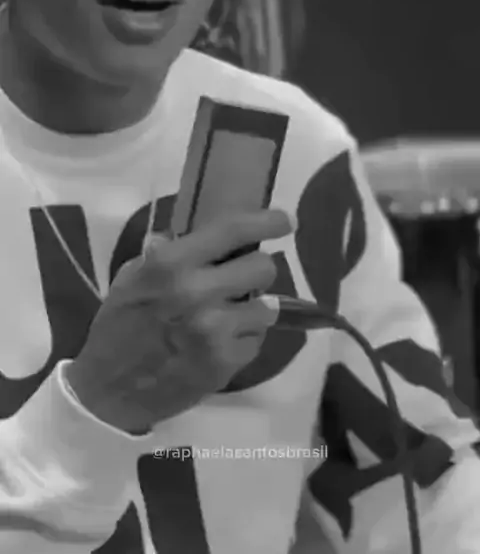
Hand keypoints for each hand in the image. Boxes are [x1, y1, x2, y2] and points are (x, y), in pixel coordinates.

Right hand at [67, 208, 293, 433]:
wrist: (109, 391)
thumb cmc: (119, 328)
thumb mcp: (131, 279)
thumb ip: (166, 254)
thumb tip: (196, 234)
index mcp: (172, 264)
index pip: (234, 230)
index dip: (268, 221)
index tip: (285, 220)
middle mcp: (197, 292)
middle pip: (263, 267)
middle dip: (256, 270)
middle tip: (242, 279)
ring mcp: (215, 329)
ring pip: (267, 306)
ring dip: (253, 309)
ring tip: (229, 316)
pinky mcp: (226, 362)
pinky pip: (256, 339)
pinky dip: (243, 339)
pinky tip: (220, 343)